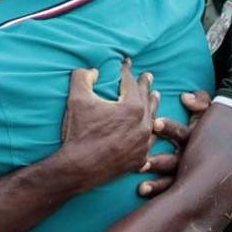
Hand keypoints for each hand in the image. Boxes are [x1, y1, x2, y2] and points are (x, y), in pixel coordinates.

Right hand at [54, 59, 157, 192]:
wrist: (78, 168)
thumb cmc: (78, 132)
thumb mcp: (76, 99)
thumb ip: (83, 77)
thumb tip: (93, 71)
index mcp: (132, 108)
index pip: (131, 83)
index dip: (127, 71)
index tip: (126, 63)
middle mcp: (143, 125)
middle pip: (146, 100)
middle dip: (145, 86)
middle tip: (147, 76)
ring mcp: (143, 144)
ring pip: (152, 121)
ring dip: (153, 107)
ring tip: (154, 97)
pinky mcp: (138, 160)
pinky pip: (149, 144)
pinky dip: (150, 134)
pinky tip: (150, 131)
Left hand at [139, 89, 211, 196]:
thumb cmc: (211, 122)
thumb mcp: (209, 110)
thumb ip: (200, 100)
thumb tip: (185, 98)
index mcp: (192, 137)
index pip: (179, 132)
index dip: (168, 127)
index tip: (155, 123)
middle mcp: (189, 156)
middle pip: (173, 160)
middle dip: (158, 162)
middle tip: (143, 164)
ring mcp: (186, 172)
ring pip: (172, 180)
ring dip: (157, 185)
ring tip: (141, 188)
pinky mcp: (183, 184)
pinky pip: (170, 191)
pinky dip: (159, 194)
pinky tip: (144, 195)